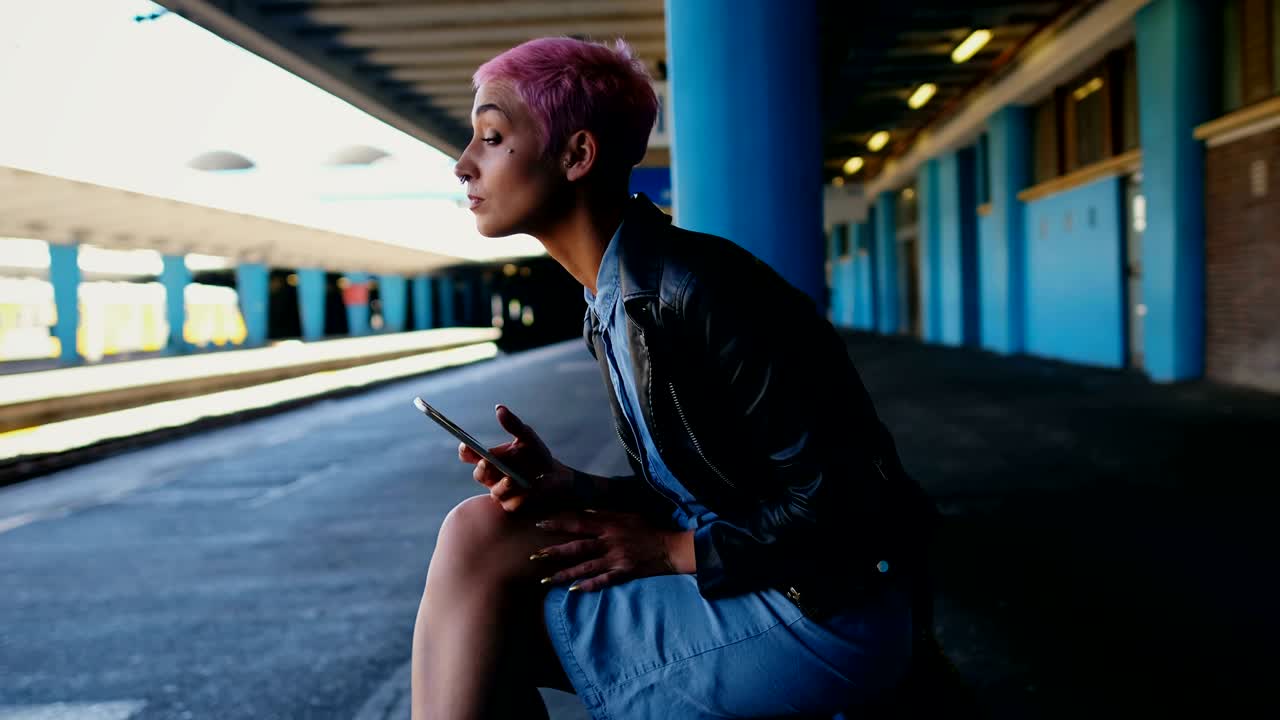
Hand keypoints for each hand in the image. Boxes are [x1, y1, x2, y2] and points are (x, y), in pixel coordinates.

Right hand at [459, 405, 570, 511]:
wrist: (556, 476)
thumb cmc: (537, 455)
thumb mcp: (527, 437)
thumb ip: (513, 424)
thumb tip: (499, 408)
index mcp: (490, 458)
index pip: (469, 455)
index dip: (465, 451)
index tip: (466, 445)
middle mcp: (491, 476)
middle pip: (479, 474)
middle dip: (482, 468)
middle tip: (487, 462)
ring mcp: (500, 492)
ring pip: (495, 491)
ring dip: (501, 485)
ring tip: (511, 479)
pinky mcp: (513, 505)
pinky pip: (511, 503)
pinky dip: (519, 497)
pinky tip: (528, 491)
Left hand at [530, 511, 694, 591]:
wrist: (669, 548)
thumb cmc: (648, 529)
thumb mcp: (627, 515)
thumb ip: (606, 514)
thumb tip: (586, 511)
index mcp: (609, 524)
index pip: (579, 523)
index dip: (558, 523)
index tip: (539, 524)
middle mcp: (610, 541)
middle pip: (577, 547)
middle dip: (554, 551)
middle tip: (534, 555)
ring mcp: (616, 559)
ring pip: (585, 567)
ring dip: (564, 573)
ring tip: (545, 580)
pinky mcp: (623, 573)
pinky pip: (603, 581)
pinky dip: (588, 586)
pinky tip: (572, 591)